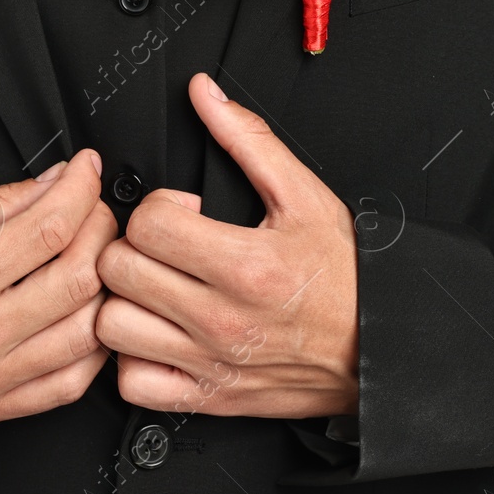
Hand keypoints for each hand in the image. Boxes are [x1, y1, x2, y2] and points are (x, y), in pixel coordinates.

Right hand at [0, 151, 116, 428]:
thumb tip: (48, 185)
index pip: (48, 229)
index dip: (81, 190)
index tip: (87, 170)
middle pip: (81, 277)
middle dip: (101, 229)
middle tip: (93, 209)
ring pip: (89, 330)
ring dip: (107, 286)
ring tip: (94, 258)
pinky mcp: (0, 408)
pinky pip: (73, 382)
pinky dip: (96, 345)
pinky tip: (88, 315)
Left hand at [96, 73, 358, 418]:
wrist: (381, 346)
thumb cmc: (346, 277)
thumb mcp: (305, 196)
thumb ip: (248, 140)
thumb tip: (204, 95)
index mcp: (245, 265)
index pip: (149, 225)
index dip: (158, 207)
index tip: (182, 212)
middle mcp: (221, 318)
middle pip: (119, 271)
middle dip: (132, 245)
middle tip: (161, 246)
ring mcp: (210, 362)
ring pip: (112, 327)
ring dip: (123, 301)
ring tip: (152, 287)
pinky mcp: (207, 398)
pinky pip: (132, 384)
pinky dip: (132, 359)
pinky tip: (155, 333)